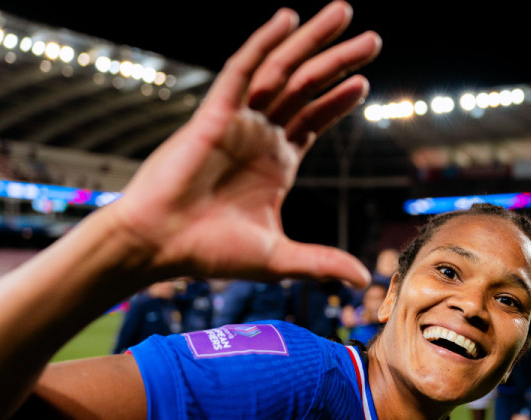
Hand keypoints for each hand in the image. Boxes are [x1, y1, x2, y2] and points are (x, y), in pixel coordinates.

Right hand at [109, 2, 379, 287]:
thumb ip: (320, 261)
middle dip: (339, 60)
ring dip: (312, 41)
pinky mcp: (215, 113)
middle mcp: (260, 135)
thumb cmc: (208, 251)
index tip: (364, 82)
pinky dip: (264, 42)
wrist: (158, 245)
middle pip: (308, 87)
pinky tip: (287, 17)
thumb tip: (363, 280)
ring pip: (283, 70)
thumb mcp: (278, 257)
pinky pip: (242, 69)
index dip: (339, 99)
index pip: (315, 119)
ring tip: (344, 12)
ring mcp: (239, 120)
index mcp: (276, 162)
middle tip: (372, 39)